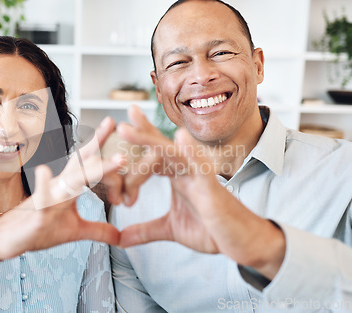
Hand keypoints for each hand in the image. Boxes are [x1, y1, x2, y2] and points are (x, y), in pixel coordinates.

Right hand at [0, 116, 124, 261]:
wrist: (4, 241)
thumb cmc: (37, 232)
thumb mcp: (74, 232)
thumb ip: (98, 230)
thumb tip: (120, 237)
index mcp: (67, 187)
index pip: (86, 162)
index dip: (100, 145)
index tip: (113, 125)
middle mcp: (59, 187)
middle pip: (81, 161)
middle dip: (97, 142)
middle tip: (111, 122)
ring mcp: (49, 198)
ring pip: (71, 180)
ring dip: (89, 170)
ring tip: (106, 159)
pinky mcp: (37, 213)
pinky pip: (42, 198)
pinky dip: (43, 185)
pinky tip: (44, 171)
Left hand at [115, 105, 285, 278]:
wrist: (242, 242)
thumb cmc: (212, 230)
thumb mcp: (171, 230)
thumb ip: (145, 231)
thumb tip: (120, 239)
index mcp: (177, 177)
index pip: (154, 156)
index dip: (138, 144)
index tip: (119, 134)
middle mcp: (187, 172)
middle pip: (161, 148)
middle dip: (143, 133)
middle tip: (124, 117)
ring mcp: (199, 178)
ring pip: (173, 154)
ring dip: (150, 140)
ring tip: (129, 126)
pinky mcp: (212, 189)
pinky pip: (201, 167)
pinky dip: (191, 152)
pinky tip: (180, 137)